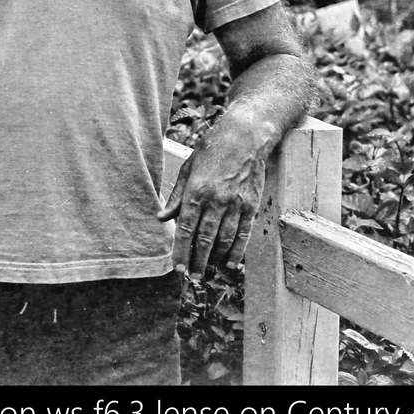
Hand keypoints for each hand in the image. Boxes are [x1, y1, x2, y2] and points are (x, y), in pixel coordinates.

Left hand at [156, 118, 265, 279]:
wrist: (245, 137)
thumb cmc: (211, 151)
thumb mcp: (188, 169)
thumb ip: (176, 197)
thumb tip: (162, 218)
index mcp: (196, 191)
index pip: (186, 229)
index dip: (181, 251)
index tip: (178, 268)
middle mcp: (216, 200)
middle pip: (205, 239)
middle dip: (197, 261)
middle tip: (192, 276)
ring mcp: (236, 204)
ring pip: (224, 240)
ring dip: (215, 259)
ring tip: (207, 272)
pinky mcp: (251, 205)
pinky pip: (243, 234)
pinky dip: (236, 251)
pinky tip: (230, 263)